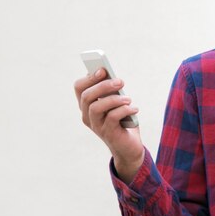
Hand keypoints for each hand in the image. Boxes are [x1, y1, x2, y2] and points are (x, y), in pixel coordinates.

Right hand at [74, 68, 144, 183]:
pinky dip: (124, 110)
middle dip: (103, 86)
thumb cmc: (123, 121)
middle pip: (87, 96)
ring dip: (114, 99)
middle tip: (120, 81)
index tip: (103, 69)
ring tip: (128, 98)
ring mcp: (96, 126)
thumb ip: (114, 92)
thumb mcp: (118, 103)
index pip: (79, 88)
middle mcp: (88, 116)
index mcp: (87, 105)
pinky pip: (112, 118)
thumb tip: (115, 78)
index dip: (89, 77)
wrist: (129, 146)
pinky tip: (134, 109)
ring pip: (96, 107)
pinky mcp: (108, 134)